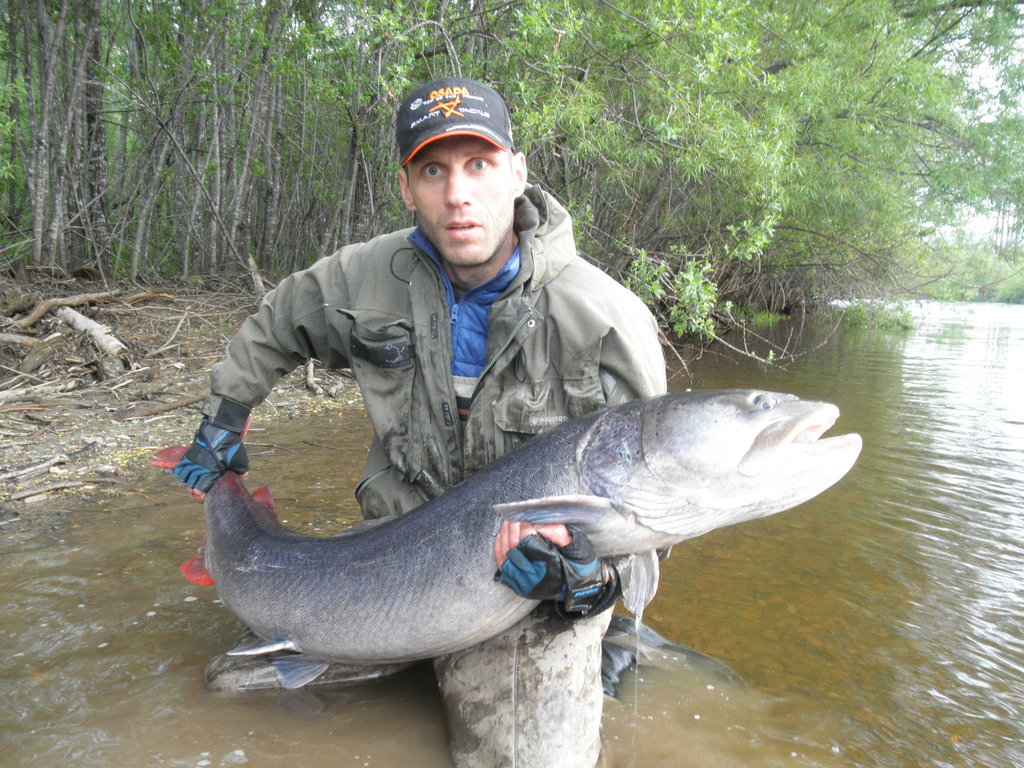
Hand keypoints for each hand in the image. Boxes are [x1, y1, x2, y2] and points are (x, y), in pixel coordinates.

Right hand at [173, 418, 248, 496]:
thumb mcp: (240, 460)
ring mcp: (193, 462)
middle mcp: (200, 469)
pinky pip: (180, 467)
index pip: (200, 490)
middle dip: (192, 490)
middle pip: (190, 486)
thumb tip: (243, 476)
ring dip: (186, 482)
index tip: (202, 496)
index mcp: (212, 473)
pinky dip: (180, 472)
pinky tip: (185, 474)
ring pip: (183, 478)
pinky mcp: (189, 455)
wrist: (221, 430)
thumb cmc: (231, 446)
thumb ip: (241, 471)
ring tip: (191, 482)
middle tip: (196, 490)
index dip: (200, 495)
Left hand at [495, 524, 617, 614]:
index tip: (527, 517)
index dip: (524, 525)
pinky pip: (501, 564)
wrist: (582, 586)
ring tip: (509, 523)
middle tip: (515, 516)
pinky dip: (499, 548)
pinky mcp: (518, 585)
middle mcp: (533, 576)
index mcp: (547, 564)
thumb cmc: (579, 562)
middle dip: (512, 527)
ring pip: (504, 554)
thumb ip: (556, 531)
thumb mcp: (574, 543)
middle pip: (512, 545)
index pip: (526, 540)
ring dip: (504, 535)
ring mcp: (523, 582)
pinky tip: (502, 536)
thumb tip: (536, 521)